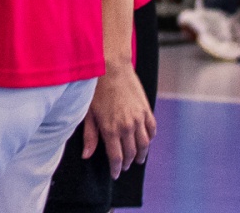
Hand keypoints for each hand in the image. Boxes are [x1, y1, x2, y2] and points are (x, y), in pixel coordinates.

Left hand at [81, 58, 154, 177]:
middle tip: (123, 166)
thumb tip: (87, 155)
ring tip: (137, 158)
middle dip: (127, 162)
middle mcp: (127, 127)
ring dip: (141, 154)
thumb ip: (90, 135)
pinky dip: (150, 138)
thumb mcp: (88, 112)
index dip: (116, 168)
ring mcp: (138, 118)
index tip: (115, 174)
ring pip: (144, 144)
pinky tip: (146, 140)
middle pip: (130, 153)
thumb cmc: (95, 87)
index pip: (116, 157)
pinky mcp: (146, 109)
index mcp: (111, 129)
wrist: (110, 65)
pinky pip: (151, 129)